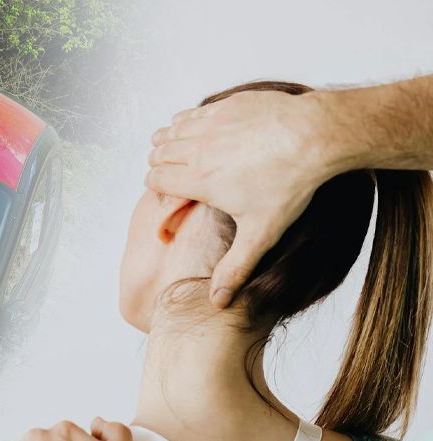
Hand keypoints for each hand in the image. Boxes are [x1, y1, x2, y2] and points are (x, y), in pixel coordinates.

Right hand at [145, 90, 337, 307]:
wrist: (317, 136)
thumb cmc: (291, 185)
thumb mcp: (262, 233)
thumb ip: (236, 268)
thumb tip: (217, 303)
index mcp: (199, 180)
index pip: (155, 180)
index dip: (156, 188)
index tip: (167, 193)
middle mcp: (198, 149)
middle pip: (157, 153)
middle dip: (159, 165)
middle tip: (172, 174)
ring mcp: (211, 124)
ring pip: (169, 130)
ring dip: (169, 142)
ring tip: (180, 153)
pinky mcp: (227, 105)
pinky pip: (191, 113)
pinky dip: (187, 122)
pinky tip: (200, 132)